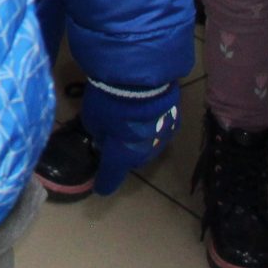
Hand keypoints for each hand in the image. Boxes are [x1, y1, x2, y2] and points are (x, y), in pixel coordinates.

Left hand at [80, 78, 179, 193]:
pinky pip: (159, 130)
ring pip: (147, 146)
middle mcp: (145, 154)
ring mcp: (163, 139)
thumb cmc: (110, 101)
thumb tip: (105, 136)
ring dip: (138, 139)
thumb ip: (98, 132)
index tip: (101, 188)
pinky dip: (150, 126)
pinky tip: (145, 114)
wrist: (143, 78)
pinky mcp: (174, 121)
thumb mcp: (92, 117)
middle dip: (122, 154)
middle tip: (113, 140)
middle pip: (131, 160)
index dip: (105, 182)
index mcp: (121, 157)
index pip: (111, 176)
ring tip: (130, 125)